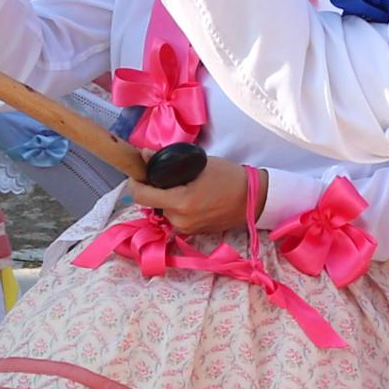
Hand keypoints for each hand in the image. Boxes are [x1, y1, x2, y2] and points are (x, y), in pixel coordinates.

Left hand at [131, 153, 252, 235]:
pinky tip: (189, 196)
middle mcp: (180, 220)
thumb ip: (168, 160)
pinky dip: (176, 206)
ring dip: (166, 198)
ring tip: (181, 184)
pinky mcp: (193, 233)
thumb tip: (144, 155)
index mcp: (181, 202)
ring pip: (163, 210)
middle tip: (165, 174)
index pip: (141, 196)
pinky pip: (175, 217)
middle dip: (154, 188)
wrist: (253, 199)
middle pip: (152, 202)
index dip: (135, 182)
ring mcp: (186, 229)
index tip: (138, 172)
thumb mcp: (199, 163)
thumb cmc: (229, 177)